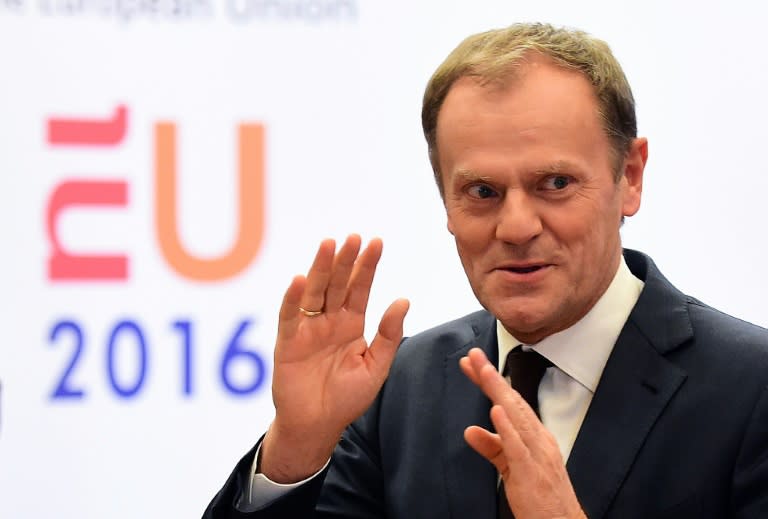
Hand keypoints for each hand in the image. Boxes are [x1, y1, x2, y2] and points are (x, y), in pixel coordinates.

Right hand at [261, 235, 408, 482]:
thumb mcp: (376, 366)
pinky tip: (301, 280)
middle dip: (346, 260)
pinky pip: (290, 317)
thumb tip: (404, 300)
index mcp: (352, 324)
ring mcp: (308, 329)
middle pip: (338, 284)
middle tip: (353, 237)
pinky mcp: (288, 342)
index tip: (376, 242)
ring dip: (321, 268)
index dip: (368, 266)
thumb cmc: (347, 398)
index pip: (360, 288)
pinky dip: (293, 298)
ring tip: (329, 244)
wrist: (317, 426)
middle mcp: (330, 321)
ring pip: (315, 292)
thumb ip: (388, 335)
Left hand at [460, 348, 586, 518]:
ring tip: (484, 371)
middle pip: (513, 402)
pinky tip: (495, 410)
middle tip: (474, 355)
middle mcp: (539, 439)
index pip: (510, 402)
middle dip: (492, 377)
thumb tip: (470, 430)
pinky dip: (507, 427)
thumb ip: (492, 448)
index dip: (490, 382)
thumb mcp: (510, 468)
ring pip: (517, 417)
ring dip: (499, 392)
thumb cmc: (541, 497)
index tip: (472, 364)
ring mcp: (537, 454)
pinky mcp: (532, 473)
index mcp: (535, 436)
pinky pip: (518, 447)